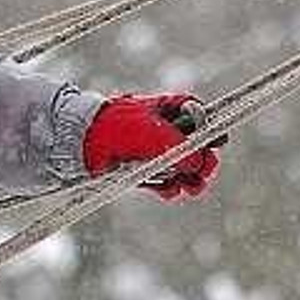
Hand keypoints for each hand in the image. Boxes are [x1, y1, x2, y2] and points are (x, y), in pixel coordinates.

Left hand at [82, 92, 222, 199]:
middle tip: (203, 173)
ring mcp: (155, 151)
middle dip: (204, 161)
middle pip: (197, 148)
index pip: (201, 119)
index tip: (217, 143)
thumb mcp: (152, 133)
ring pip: (184, 168)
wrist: (83, 142)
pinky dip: (170, 187)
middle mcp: (166, 130)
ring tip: (191, 187)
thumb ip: (178, 146)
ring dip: (191, 179)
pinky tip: (169, 189)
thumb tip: (198, 163)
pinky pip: (166, 182)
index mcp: (170, 110)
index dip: (211, 131)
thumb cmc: (117, 127)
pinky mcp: (144, 170)